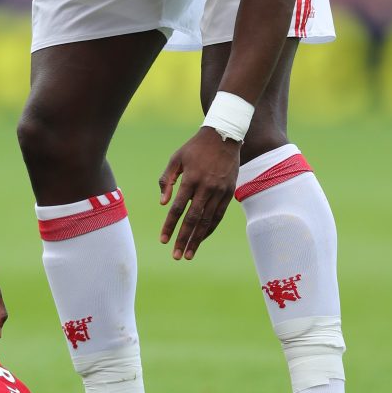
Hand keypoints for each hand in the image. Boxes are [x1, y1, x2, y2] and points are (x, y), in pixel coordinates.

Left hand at [159, 127, 240, 259]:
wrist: (224, 136)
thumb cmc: (195, 148)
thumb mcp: (176, 158)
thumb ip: (167, 180)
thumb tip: (163, 203)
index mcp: (191, 179)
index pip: (178, 208)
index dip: (170, 226)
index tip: (162, 240)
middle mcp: (206, 187)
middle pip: (193, 219)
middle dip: (183, 239)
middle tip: (175, 256)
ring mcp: (219, 191)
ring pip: (207, 221)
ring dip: (197, 239)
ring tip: (188, 254)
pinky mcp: (229, 193)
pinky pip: (218, 215)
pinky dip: (209, 229)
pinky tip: (202, 239)